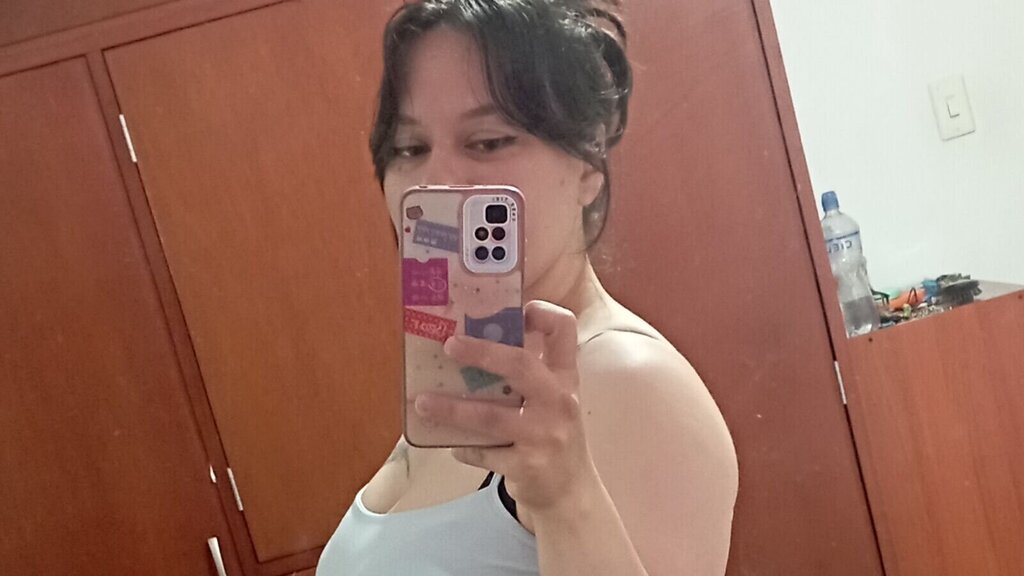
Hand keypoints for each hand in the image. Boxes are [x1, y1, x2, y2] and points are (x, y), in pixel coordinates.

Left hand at [413, 300, 600, 514]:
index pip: (564, 330)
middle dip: (481, 352)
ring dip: (451, 408)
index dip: (541, 312)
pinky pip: (483, 451)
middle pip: (520, 364)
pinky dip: (462, 446)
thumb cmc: (552, 436)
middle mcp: (560, 401)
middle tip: (448, 345)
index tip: (513, 309)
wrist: (571, 493)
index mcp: (565, 377)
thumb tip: (469, 348)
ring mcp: (546, 434)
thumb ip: (526, 376)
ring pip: (490, 416)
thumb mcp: (552, 400)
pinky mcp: (528, 465)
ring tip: (423, 402)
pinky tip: (450, 443)